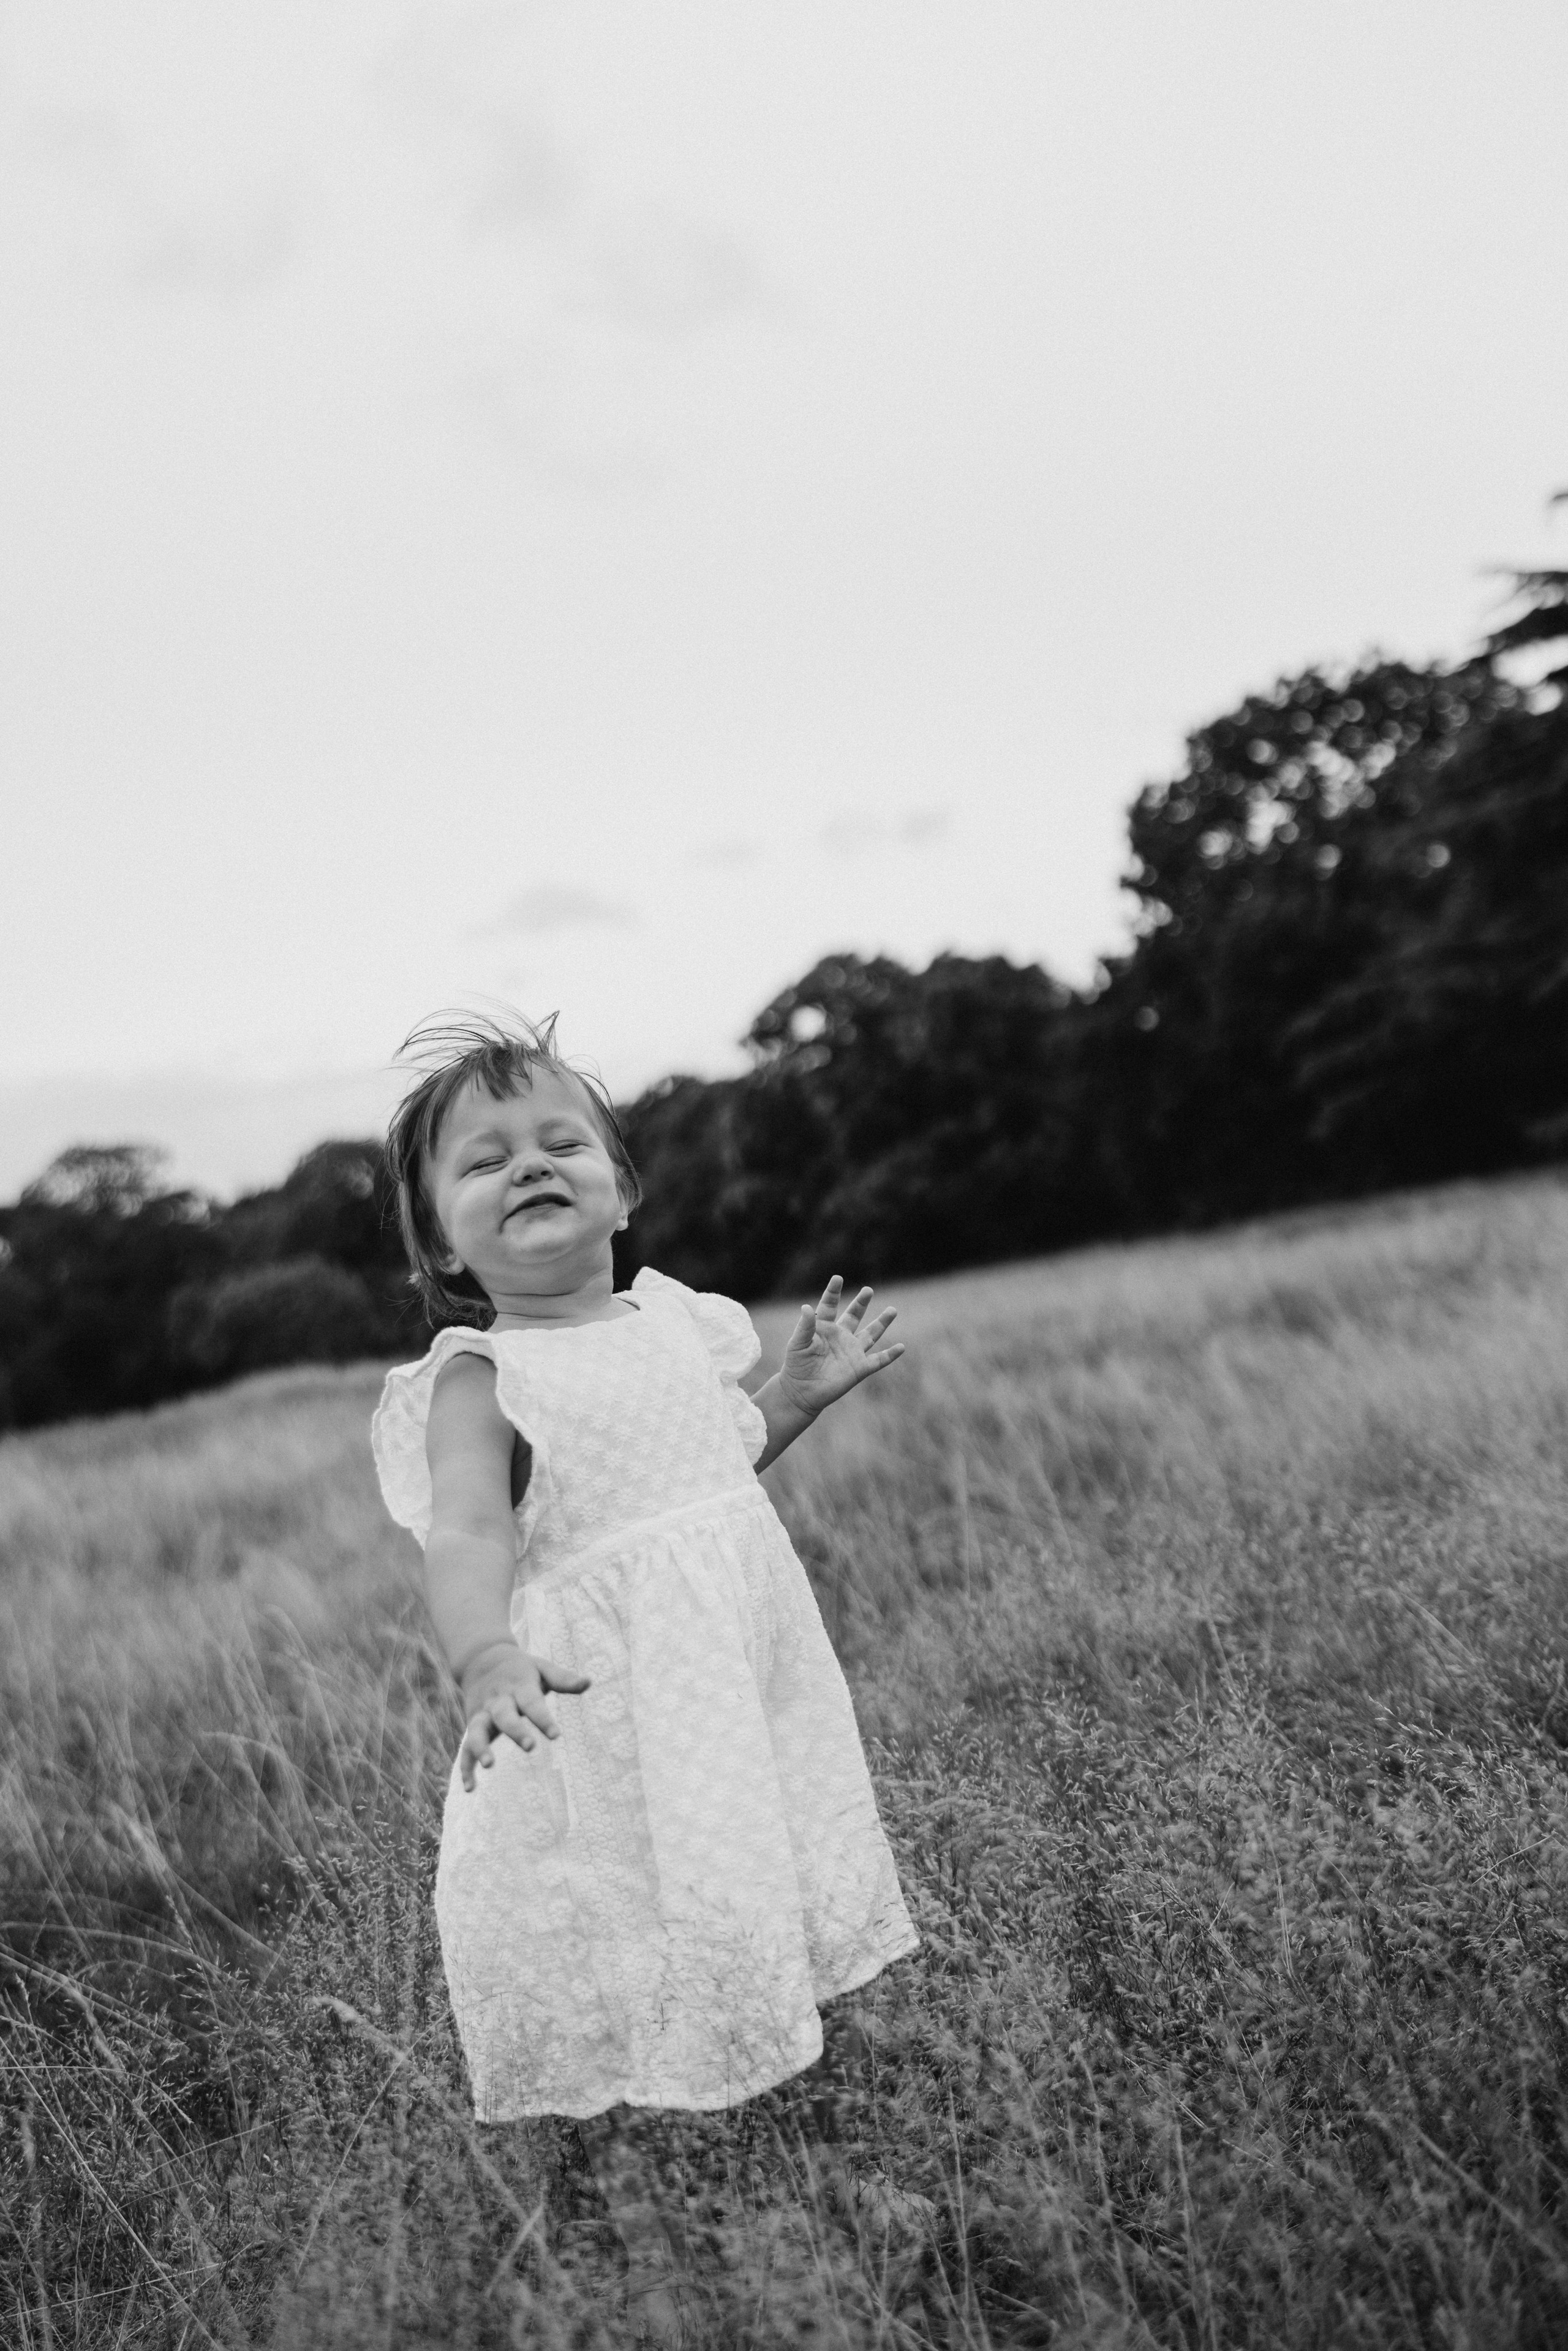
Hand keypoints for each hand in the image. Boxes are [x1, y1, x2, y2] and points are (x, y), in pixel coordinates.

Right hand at [456, 1641, 590, 1792]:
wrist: (481, 1659)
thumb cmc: (520, 1669)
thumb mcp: (541, 1668)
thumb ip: (563, 1679)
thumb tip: (589, 1682)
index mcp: (518, 1686)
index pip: (532, 1703)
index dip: (543, 1719)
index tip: (556, 1736)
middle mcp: (498, 1701)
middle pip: (504, 1716)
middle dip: (515, 1731)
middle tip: (530, 1746)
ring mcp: (482, 1713)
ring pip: (476, 1731)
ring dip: (481, 1747)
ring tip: (489, 1765)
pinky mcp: (472, 1725)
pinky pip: (465, 1747)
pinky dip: (465, 1767)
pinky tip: (470, 1788)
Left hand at [776, 1276, 903, 1419]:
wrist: (801, 1392)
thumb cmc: (796, 1366)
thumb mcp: (797, 1344)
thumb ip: (804, 1326)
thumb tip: (806, 1307)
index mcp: (824, 1328)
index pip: (830, 1306)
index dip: (833, 1292)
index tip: (837, 1278)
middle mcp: (841, 1337)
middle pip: (854, 1316)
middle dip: (861, 1303)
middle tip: (868, 1290)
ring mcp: (852, 1352)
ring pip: (871, 1334)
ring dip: (882, 1323)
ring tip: (893, 1310)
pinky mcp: (860, 1368)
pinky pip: (878, 1360)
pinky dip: (890, 1355)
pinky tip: (901, 1347)